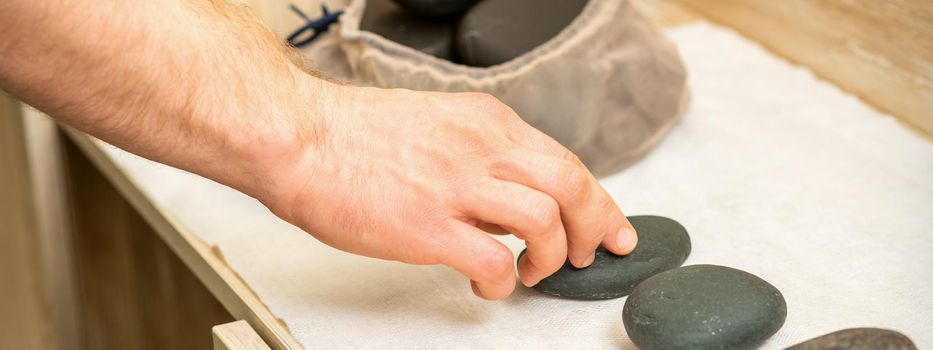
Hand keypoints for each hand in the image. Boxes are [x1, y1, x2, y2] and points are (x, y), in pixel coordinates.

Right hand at [262, 82, 637, 299]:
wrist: (297, 138)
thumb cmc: (351, 135)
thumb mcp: (436, 125)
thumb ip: (478, 156)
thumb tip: (506, 196)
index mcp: (486, 122)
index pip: (566, 160)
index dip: (598, 201)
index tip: (608, 227)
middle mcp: (482, 148)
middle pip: (573, 185)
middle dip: (594, 228)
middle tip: (585, 256)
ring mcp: (457, 186)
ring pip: (546, 221)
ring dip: (550, 257)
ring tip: (528, 271)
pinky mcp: (429, 225)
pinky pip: (496, 259)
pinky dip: (503, 281)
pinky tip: (486, 281)